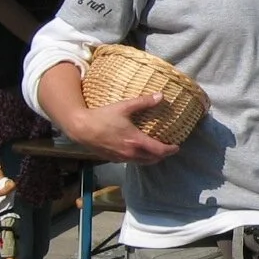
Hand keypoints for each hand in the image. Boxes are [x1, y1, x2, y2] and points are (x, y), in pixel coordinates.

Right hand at [62, 93, 179, 164]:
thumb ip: (144, 102)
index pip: (159, 150)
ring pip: (142, 162)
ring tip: (156, 151)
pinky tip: (138, 151)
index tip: (176, 147)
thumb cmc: (102, 117)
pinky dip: (139, 158)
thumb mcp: (124, 107)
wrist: (81, 129)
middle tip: (168, 149)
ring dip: (151, 158)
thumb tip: (161, 96)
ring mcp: (121, 158)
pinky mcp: (113, 159)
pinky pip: (131, 161)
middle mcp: (131, 153)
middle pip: (153, 159)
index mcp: (136, 141)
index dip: (170, 150)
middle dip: (162, 155)